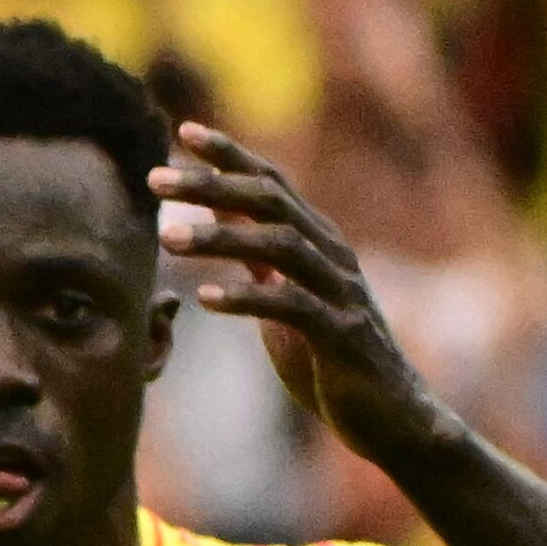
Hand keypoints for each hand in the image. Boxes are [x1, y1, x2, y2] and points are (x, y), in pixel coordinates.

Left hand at [151, 125, 459, 469]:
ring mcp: (341, 294)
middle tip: (155, 179)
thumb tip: (216, 214)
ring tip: (167, 238)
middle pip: (271, 202)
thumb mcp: (286, 296)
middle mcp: (333, 257)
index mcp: (319, 242)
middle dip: (211, 185)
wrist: (390, 416)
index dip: (231, 154)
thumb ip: (258, 255)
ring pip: (281, 247)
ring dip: (221, 239)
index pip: (272, 183)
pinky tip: (206, 296)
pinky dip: (248, 298)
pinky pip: (293, 307)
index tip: (182, 129)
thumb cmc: (330, 356)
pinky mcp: (342, 336)